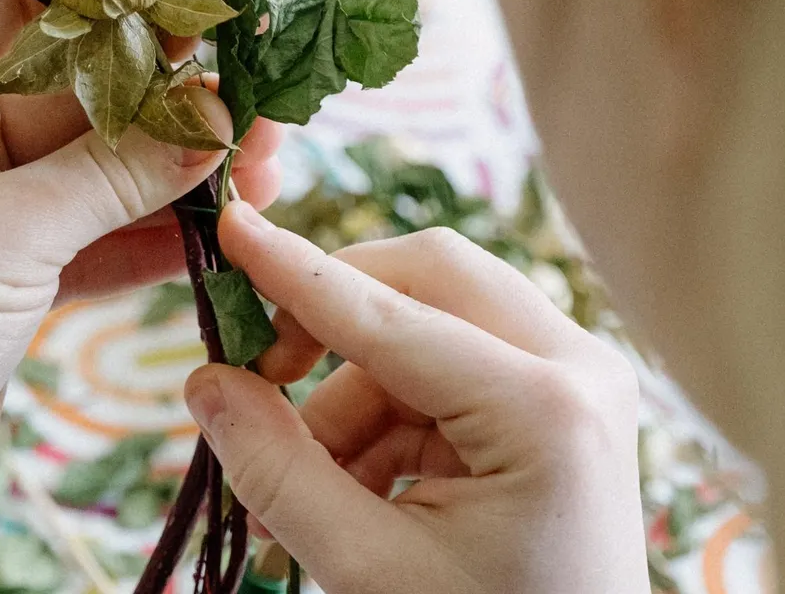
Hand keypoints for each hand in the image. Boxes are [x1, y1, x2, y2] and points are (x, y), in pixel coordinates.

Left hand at [0, 0, 281, 592]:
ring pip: (93, 155)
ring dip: (174, 164)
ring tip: (264, 166)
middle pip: (74, 77)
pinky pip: (90, 218)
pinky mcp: (2, 252)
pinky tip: (226, 227)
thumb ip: (119, 172)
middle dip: (168, 92)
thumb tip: (220, 117)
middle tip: (255, 95)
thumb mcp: (10, 233)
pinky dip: (150, 225)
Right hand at [185, 205, 649, 593]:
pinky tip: (350, 491)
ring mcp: (579, 380)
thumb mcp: (370, 571)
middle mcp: (577, 368)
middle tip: (261, 376)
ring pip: (432, 324)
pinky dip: (389, 417)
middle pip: (427, 276)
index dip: (295, 271)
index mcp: (544, 408)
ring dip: (352, 392)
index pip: (388, 312)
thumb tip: (205, 383)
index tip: (229, 224)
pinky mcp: (563, 402)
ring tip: (296, 489)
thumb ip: (280, 471)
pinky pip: (451, 367)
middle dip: (332, 319)